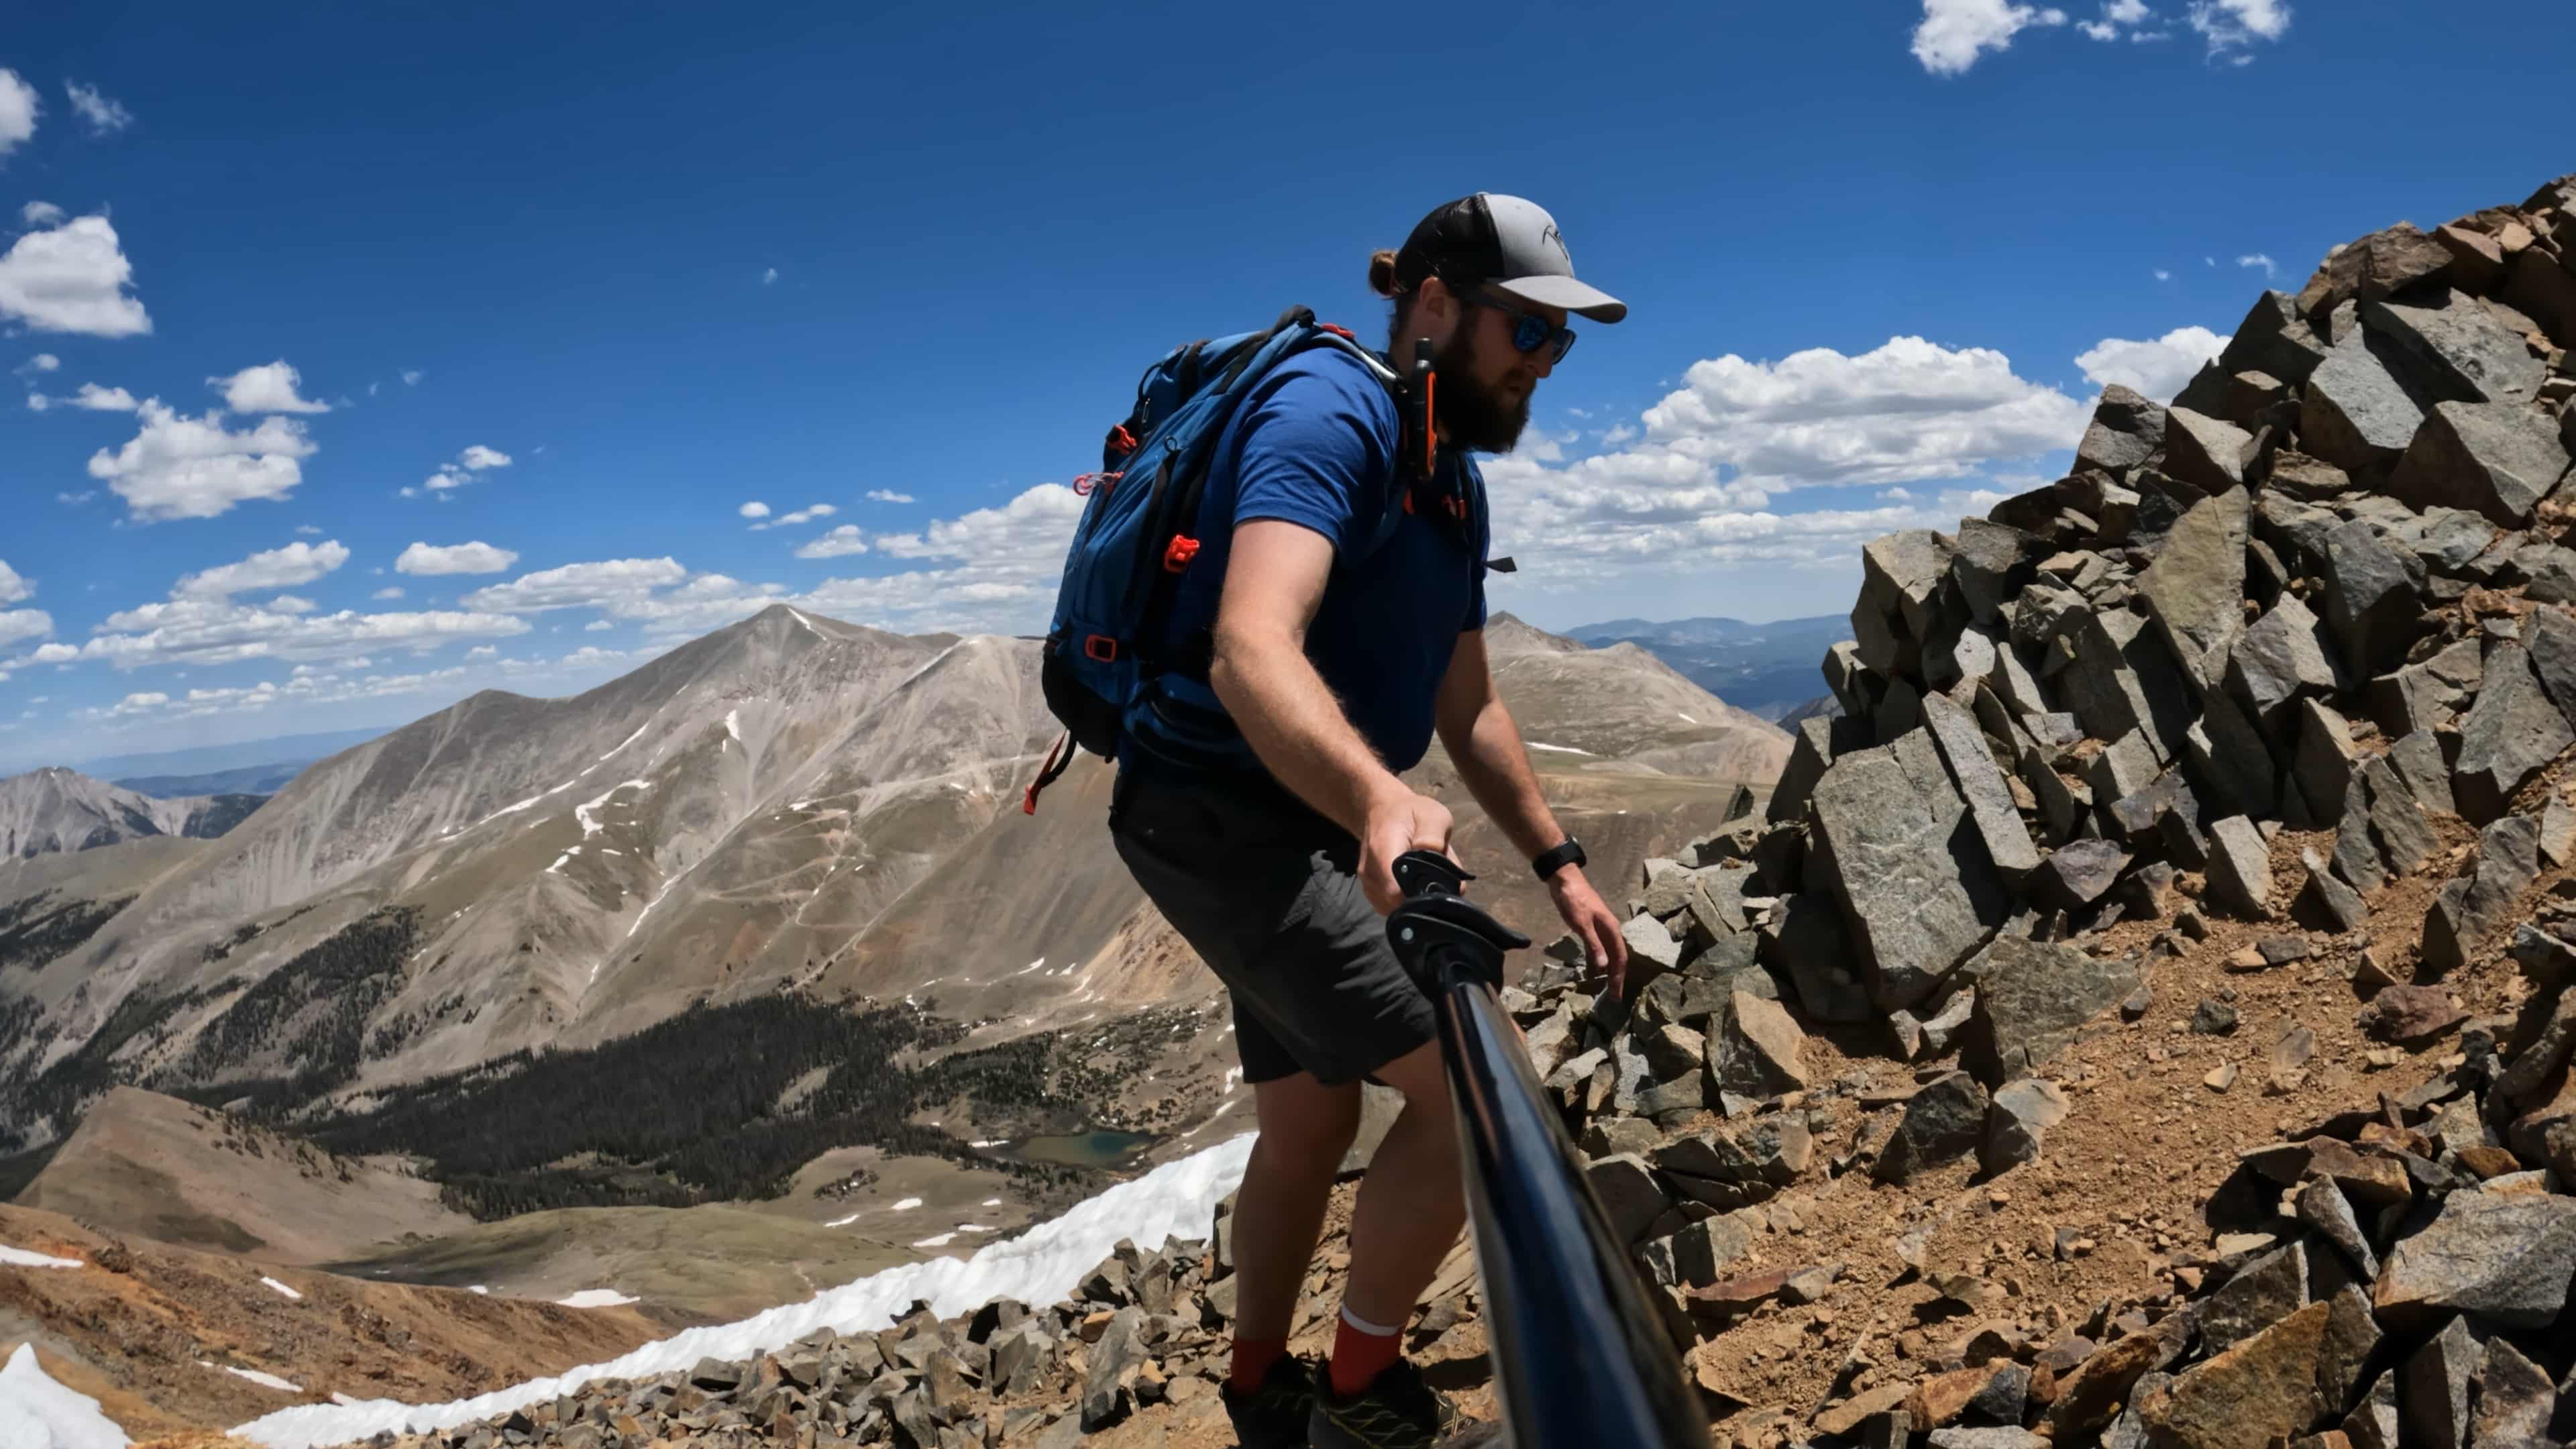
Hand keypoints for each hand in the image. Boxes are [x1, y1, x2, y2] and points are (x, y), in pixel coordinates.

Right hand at [1359, 788, 1456, 914]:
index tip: (1438, 891)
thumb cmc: (1411, 812)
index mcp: (1383, 852)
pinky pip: (1391, 907)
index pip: (1395, 892)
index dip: (1419, 899)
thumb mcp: (1433, 815)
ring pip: (1396, 909)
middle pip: (1398, 905)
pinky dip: (1405, 901)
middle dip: (1422, 899)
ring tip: (1424, 878)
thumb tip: (1446, 873)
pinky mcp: (1371, 892)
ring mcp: (1368, 884)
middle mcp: (1371, 873)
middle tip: (1437, 880)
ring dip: (1414, 900)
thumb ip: (1435, 839)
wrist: (1383, 810)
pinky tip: (1413, 883)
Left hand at [1546, 864, 1628, 999]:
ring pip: (1606, 956)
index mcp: (1612, 929)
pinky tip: (1591, 974)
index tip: (1617, 994)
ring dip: (1606, 972)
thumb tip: (1604, 967)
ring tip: (1603, 990)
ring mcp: (1600, 930)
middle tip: (1613, 998)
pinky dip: (1595, 963)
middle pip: (1616, 959)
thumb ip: (1593, 945)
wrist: (1564, 880)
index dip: (1619, 978)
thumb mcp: (1582, 924)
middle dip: (1615, 979)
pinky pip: (1596, 950)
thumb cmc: (1574, 900)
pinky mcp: (1590, 929)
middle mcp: (1609, 931)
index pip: (1620, 959)